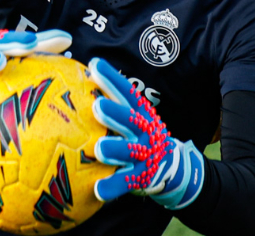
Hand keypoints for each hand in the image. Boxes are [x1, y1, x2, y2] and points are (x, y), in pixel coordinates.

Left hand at [88, 57, 204, 209]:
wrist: (174, 169)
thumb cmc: (140, 136)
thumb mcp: (133, 117)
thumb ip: (112, 102)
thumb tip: (80, 76)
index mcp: (141, 114)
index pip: (127, 93)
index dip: (112, 79)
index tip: (94, 65)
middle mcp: (145, 131)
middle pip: (130, 119)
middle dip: (114, 112)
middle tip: (97, 105)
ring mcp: (145, 155)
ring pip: (129, 151)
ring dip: (114, 149)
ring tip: (99, 149)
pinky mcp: (142, 178)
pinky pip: (125, 183)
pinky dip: (112, 187)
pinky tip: (98, 190)